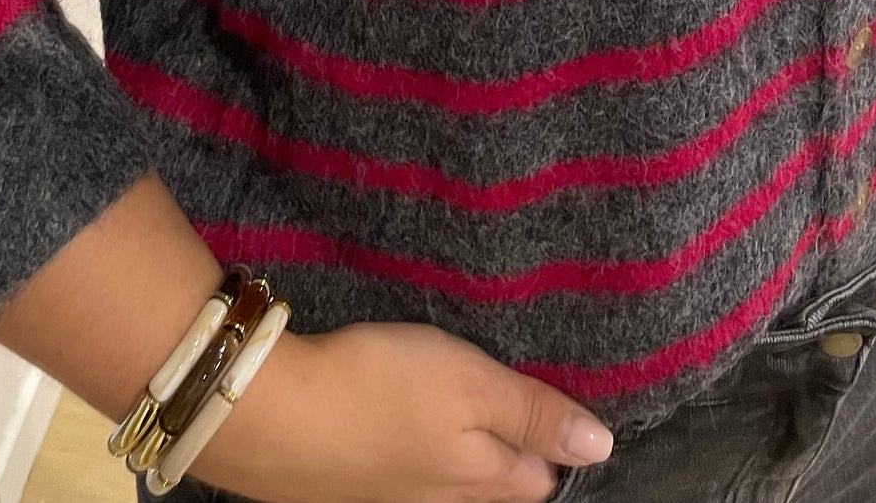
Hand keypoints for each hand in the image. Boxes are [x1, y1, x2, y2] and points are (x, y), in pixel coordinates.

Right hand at [190, 320, 614, 502]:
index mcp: (482, 483)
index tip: (548, 399)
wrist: (272, 417)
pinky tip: (401, 424)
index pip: (540, 477)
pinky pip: (404, 475)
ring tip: (457, 405)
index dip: (552, 438)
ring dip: (459, 450)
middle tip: (509, 397)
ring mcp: (393, 501)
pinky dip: (414, 451)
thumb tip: (603, 446)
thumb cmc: (382, 389)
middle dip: (512, 450)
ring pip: (450, 485)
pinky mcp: (351, 488)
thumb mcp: (472, 384)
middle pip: (498, 486)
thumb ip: (534, 414)